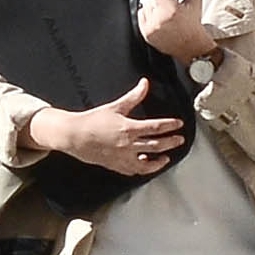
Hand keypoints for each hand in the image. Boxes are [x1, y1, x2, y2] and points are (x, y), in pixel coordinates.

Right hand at [27, 80, 184, 177]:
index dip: (169, 126)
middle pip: (155, 146)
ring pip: (146, 164)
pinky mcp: (115, 166)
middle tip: (180, 140)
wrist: (75, 136)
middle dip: (170, 143)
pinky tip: (146, 165)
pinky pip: (132, 171)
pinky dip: (142, 169)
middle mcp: (128, 145)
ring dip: (158, 162)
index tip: (179, 124)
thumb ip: (133, 96)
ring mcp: (122, 158)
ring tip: (166, 158)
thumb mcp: (116, 106)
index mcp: (129, 129)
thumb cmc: (94, 120)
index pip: (155, 128)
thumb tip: (145, 83)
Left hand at [137, 0, 224, 66]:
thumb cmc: (193, 21)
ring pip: (144, 5)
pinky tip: (158, 18)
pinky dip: (148, 14)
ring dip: (152, 5)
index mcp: (172, 10)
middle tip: (167, 3)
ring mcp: (151, 29)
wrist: (191, 44)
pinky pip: (140, 16)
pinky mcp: (146, 35)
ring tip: (164, 12)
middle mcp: (159, 20)